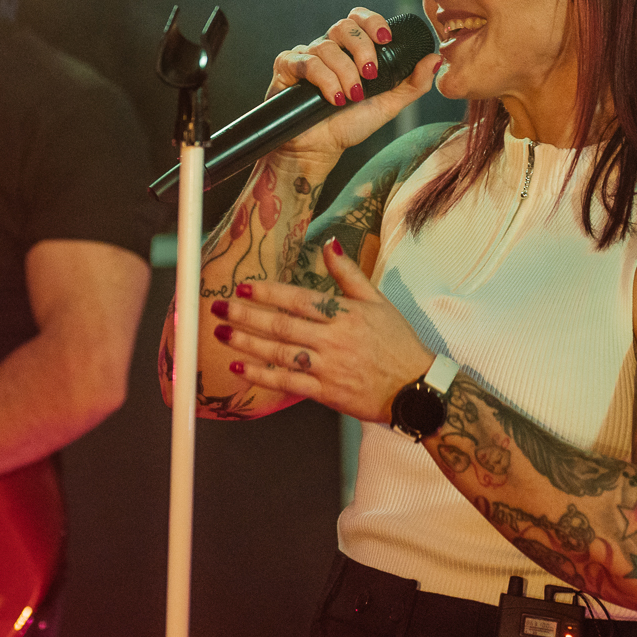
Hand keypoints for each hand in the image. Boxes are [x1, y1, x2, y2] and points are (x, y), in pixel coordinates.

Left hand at [213, 236, 433, 423]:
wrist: (418, 389)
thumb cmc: (398, 343)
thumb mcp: (378, 301)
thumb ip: (348, 273)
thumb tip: (329, 242)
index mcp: (345, 314)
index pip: (299, 299)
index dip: (268, 292)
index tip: (242, 286)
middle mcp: (334, 339)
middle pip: (282, 325)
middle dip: (246, 315)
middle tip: (218, 308)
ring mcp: (329, 368)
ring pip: (280, 353)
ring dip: (247, 344)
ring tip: (221, 334)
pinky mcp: (327, 393)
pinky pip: (288, 383)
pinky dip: (262, 376)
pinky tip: (240, 369)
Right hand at [269, 7, 440, 166]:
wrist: (319, 149)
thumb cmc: (349, 125)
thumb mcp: (388, 104)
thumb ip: (413, 83)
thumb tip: (434, 58)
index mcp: (350, 50)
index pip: (360, 18)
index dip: (373, 22)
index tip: (386, 39)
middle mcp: (328, 48)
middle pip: (344, 26)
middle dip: (362, 48)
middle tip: (370, 75)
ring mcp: (306, 56)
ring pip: (326, 46)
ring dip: (344, 73)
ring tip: (351, 97)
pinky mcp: (286, 67)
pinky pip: (306, 62)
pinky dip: (324, 80)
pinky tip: (333, 98)